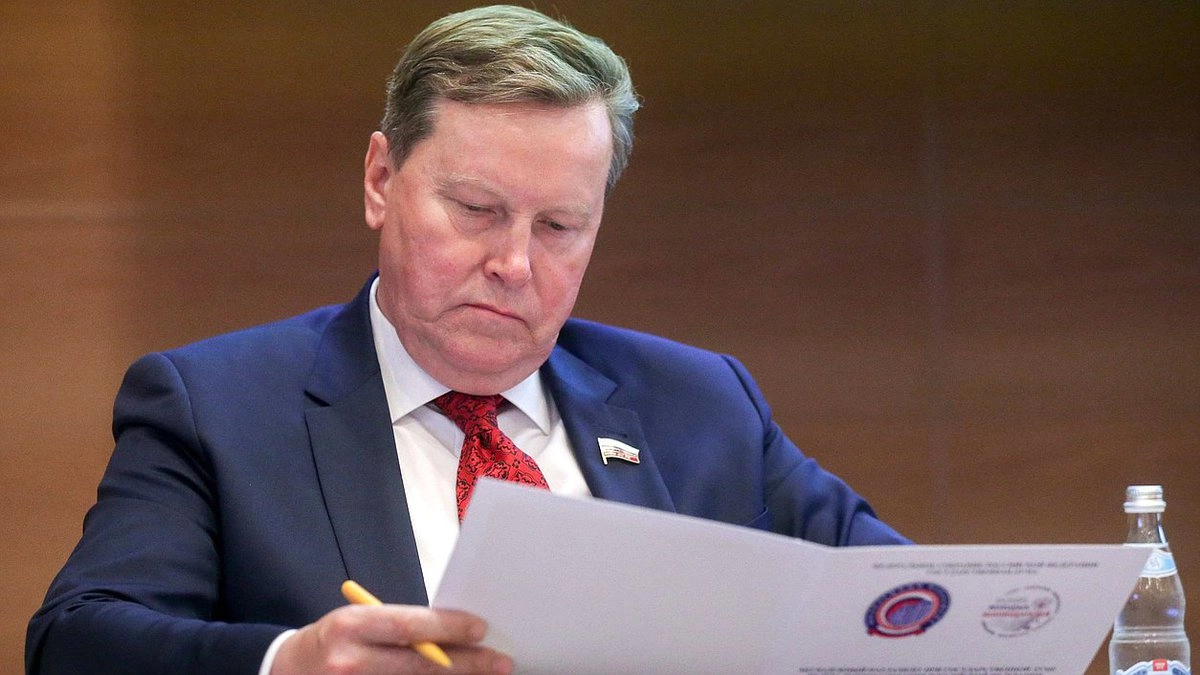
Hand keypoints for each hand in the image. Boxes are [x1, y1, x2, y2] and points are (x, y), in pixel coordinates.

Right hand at [271, 604, 512, 673]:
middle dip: (465, 664)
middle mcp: (349, 661)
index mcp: (350, 626)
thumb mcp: (357, 622)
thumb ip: (397, 628)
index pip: (409, 626)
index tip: (481, 629)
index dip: (448, 628)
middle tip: (499, 662)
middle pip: (419, 664)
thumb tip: (451, 635)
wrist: (285, 671)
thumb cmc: (331, 641)